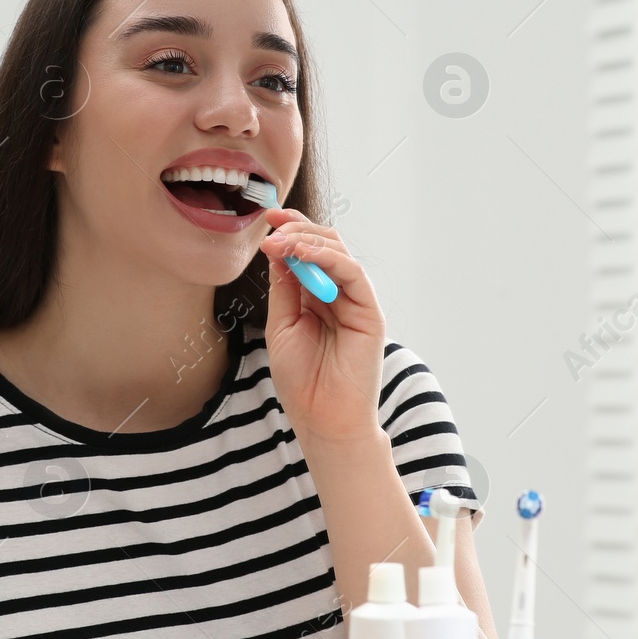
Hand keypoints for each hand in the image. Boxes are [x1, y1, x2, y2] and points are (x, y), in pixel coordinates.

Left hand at [258, 208, 385, 447]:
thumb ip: (284, 288)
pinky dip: (328, 258)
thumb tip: (277, 249)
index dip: (290, 230)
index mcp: (317, 297)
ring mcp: (356, 302)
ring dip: (307, 240)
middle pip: (324, 245)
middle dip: (297, 229)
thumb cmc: (302, 381)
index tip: (267, 217)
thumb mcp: (282, 326)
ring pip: (339, 252)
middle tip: (271, 226)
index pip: (307, 252)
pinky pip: (352, 274)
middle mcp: (339, 294)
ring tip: (281, 240)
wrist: (323, 421)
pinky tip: (304, 254)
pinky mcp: (370, 312)